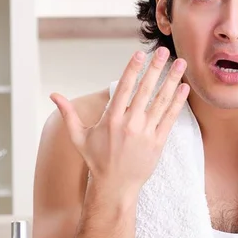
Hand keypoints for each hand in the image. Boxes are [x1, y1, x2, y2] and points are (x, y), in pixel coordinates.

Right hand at [50, 47, 189, 197]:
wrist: (115, 186)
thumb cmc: (96, 160)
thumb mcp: (78, 137)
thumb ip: (68, 114)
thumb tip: (53, 95)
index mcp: (111, 119)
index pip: (124, 87)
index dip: (133, 69)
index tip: (141, 53)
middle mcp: (130, 123)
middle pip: (145, 90)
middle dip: (156, 68)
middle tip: (165, 50)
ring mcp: (146, 133)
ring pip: (161, 101)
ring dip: (172, 80)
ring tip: (181, 63)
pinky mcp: (158, 142)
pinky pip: (170, 118)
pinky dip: (178, 102)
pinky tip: (184, 88)